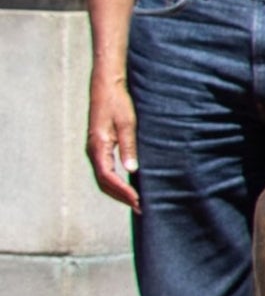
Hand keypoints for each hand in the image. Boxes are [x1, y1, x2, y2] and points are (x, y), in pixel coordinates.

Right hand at [87, 74, 136, 210]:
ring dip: (118, 192)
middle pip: (104, 182)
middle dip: (121, 196)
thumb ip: (129, 147)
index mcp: (98, 147)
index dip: (123, 191)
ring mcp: (94, 150)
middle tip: (140, 208)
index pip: (108, 177)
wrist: (105, 87)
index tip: (138, 201)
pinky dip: (115, 182)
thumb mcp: (127, 124)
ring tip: (135, 202)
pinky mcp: (99, 147)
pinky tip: (128, 186)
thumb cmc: (118, 103)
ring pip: (103, 178)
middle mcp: (93, 151)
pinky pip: (105, 170)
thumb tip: (131, 170)